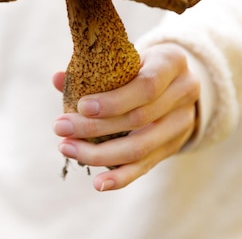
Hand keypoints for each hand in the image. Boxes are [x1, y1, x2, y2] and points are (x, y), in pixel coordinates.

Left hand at [53, 43, 199, 190]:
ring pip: (141, 147)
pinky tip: (98, 183)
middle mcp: (183, 93)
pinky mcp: (173, 146)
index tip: (81, 106)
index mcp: (171, 62)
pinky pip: (146, 166)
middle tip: (60, 128)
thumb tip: (58, 79)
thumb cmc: (141, 63)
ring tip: (67, 148)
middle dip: (95, 128)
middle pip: (139, 119)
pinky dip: (121, 177)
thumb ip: (95, 69)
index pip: (147, 86)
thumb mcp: (126, 57)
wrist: (175, 79)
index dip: (114, 100)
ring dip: (100, 153)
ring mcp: (181, 123)